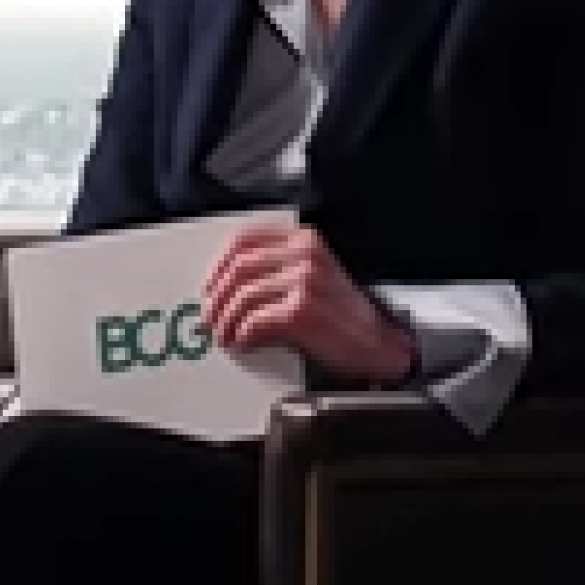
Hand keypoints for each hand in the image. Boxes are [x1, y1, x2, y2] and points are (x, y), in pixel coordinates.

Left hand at [201, 219, 416, 384]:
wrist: (377, 345)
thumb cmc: (341, 315)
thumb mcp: (310, 276)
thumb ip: (273, 268)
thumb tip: (222, 285)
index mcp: (302, 239)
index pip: (243, 240)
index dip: (217, 265)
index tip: (208, 287)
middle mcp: (304, 254)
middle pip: (237, 269)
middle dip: (216, 298)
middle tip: (210, 318)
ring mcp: (304, 280)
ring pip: (242, 297)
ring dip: (227, 321)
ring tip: (225, 336)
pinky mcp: (302, 310)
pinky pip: (255, 321)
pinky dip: (243, 335)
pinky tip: (243, 343)